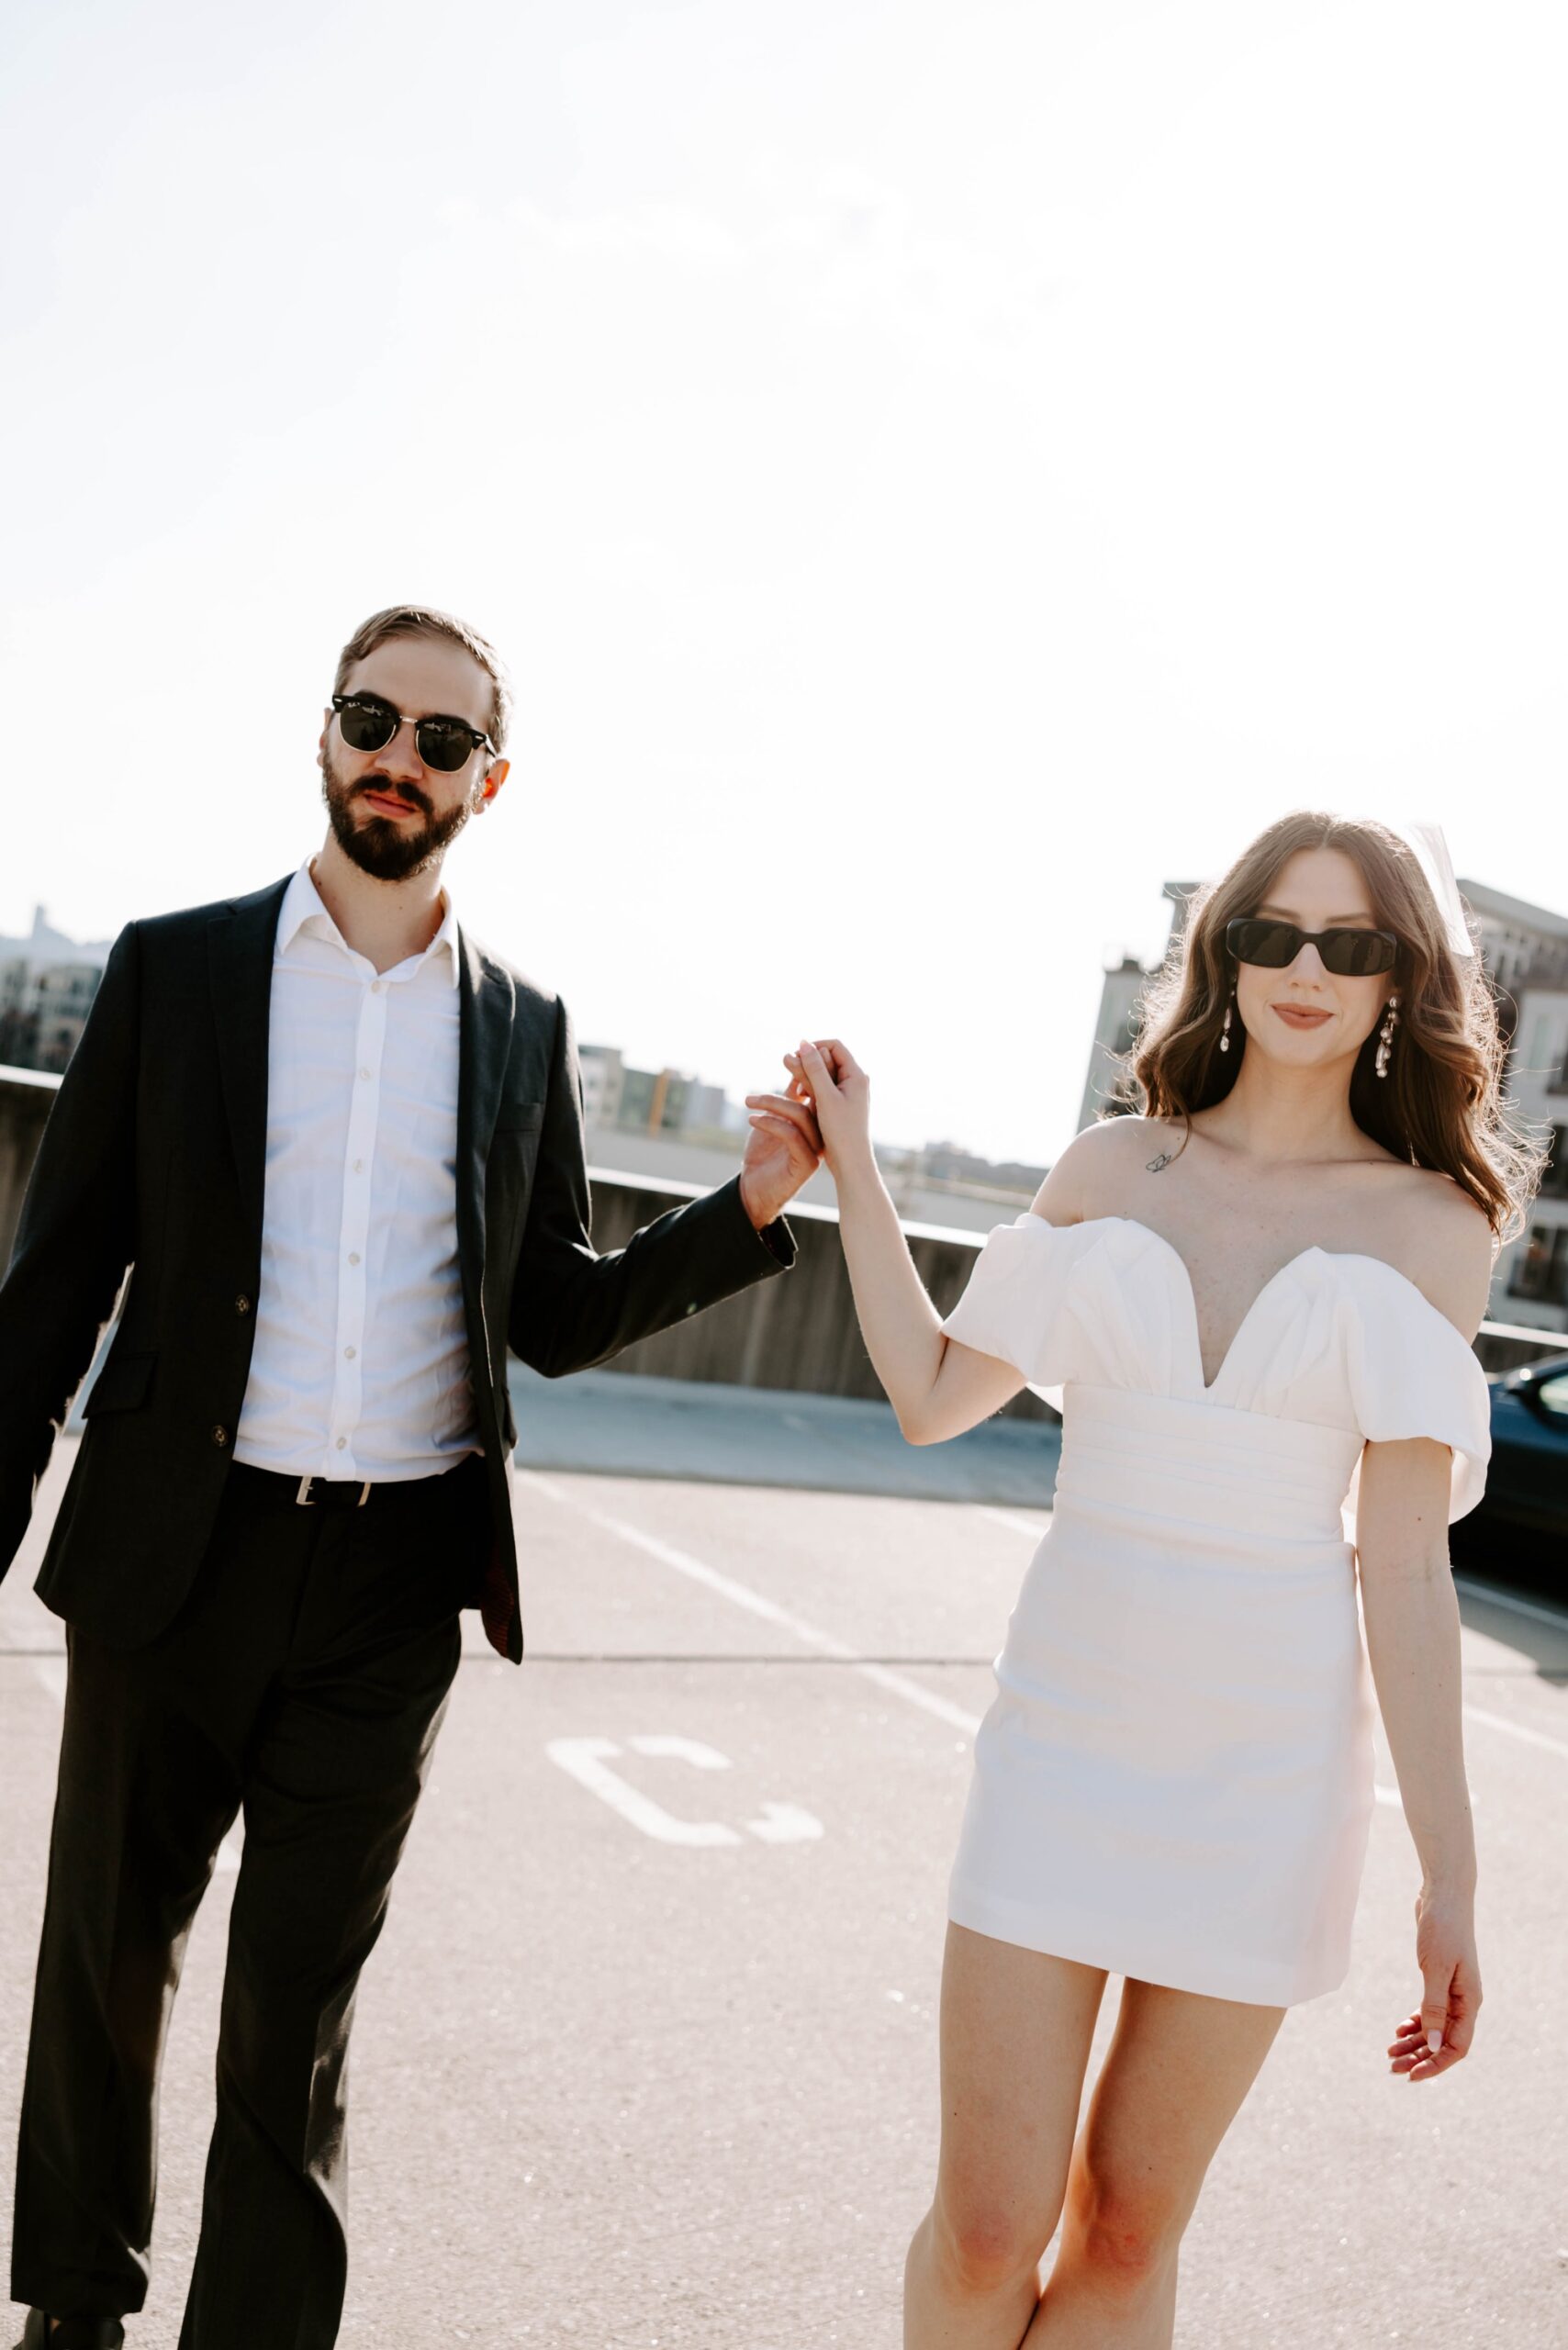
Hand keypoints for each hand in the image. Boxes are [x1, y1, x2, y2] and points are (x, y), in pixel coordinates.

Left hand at [738, 1074, 823, 1228]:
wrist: (753, 1190)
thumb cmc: (763, 1154)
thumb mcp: (775, 1118)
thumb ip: (789, 1096)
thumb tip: (796, 1068)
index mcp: (817, 1122)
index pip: (819, 1092)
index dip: (808, 1072)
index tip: (790, 1056)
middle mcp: (822, 1135)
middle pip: (816, 1100)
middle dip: (799, 1078)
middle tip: (780, 1064)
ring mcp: (816, 1150)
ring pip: (802, 1116)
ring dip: (773, 1103)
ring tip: (749, 1101)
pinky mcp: (806, 1165)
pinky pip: (792, 1136)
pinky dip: (771, 1123)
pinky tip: (753, 1119)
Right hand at [780, 1038, 871, 1178]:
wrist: (851, 1162)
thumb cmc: (841, 1131)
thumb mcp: (825, 1097)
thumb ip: (815, 1069)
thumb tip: (803, 1043)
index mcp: (857, 1075)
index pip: (834, 1046)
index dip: (814, 1046)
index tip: (795, 1055)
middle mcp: (855, 1081)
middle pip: (829, 1059)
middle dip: (808, 1060)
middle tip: (786, 1063)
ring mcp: (848, 1093)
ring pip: (824, 1074)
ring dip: (807, 1074)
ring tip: (793, 1085)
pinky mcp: (840, 1105)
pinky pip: (824, 1088)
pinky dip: (811, 1088)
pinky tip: (800, 1097)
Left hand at [1387, 1886, 1480, 2080]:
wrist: (1443, 1895)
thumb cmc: (1442, 1929)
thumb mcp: (1436, 1969)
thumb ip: (1434, 2008)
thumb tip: (1435, 2046)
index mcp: (1469, 2002)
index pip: (1457, 2047)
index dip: (1436, 2065)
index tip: (1412, 2075)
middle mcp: (1464, 2000)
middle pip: (1444, 2041)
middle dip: (1420, 2057)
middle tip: (1392, 2067)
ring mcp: (1452, 1990)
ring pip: (1435, 2027)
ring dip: (1414, 2042)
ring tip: (1390, 2053)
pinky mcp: (1439, 1979)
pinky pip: (1429, 2010)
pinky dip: (1415, 2022)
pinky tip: (1398, 2030)